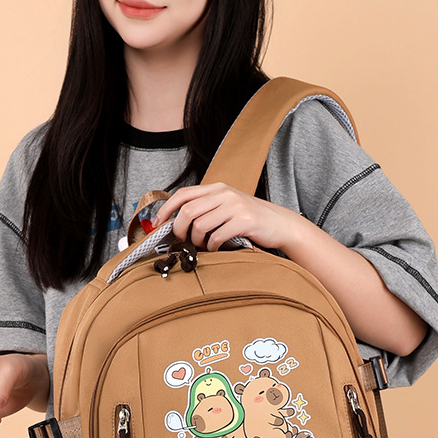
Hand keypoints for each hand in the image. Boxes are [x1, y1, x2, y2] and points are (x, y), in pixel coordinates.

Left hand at [152, 183, 301, 252]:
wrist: (280, 223)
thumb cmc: (250, 219)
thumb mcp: (227, 205)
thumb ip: (206, 208)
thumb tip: (177, 222)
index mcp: (217, 188)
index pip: (183, 194)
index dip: (166, 208)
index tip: (157, 223)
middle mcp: (225, 193)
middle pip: (188, 211)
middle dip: (179, 230)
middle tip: (183, 241)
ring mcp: (235, 206)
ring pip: (200, 226)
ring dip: (197, 241)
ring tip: (203, 246)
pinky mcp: (244, 221)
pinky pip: (217, 237)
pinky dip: (212, 247)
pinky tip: (216, 249)